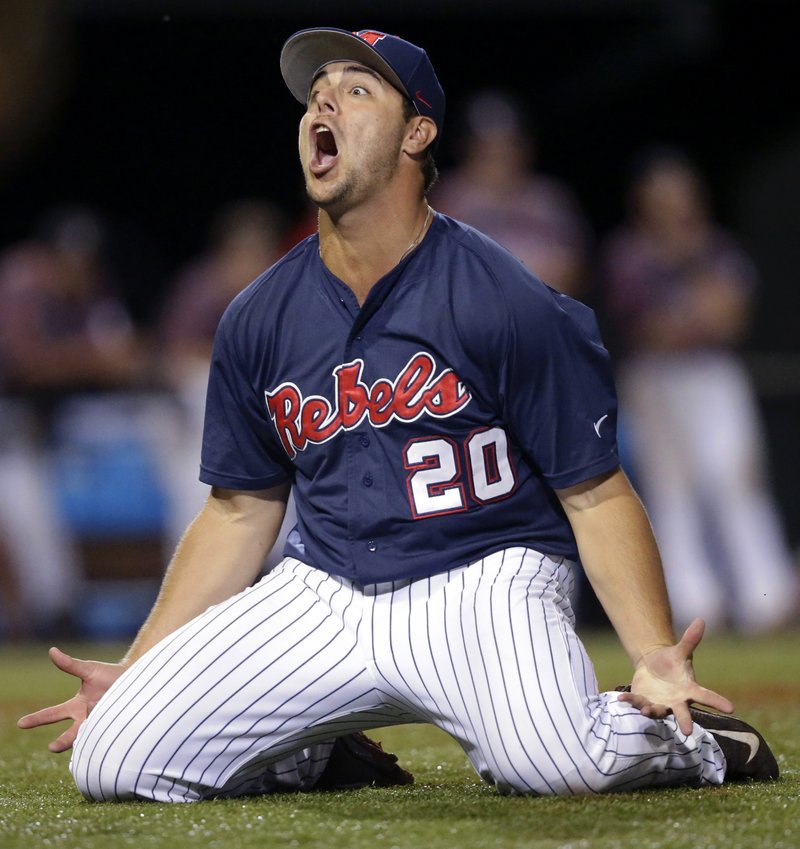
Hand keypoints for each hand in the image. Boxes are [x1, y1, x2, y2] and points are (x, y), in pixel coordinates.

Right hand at [17, 646, 126, 752]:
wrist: (136, 678)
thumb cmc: (110, 675)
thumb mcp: (88, 669)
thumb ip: (70, 664)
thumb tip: (52, 651)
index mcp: (76, 706)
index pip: (53, 714)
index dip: (37, 719)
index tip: (20, 723)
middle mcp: (86, 718)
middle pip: (70, 734)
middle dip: (62, 741)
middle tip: (52, 747)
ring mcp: (100, 723)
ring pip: (89, 732)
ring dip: (91, 725)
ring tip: (94, 713)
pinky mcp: (114, 725)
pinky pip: (107, 731)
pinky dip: (107, 729)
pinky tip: (109, 728)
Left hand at [617, 618, 733, 734]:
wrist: (652, 669)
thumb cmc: (671, 662)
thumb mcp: (680, 651)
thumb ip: (690, 639)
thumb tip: (701, 620)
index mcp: (689, 689)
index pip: (706, 696)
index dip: (718, 702)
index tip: (731, 708)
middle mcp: (676, 701)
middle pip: (683, 713)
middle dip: (685, 722)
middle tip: (688, 732)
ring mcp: (660, 703)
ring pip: (657, 711)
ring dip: (651, 711)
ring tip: (646, 711)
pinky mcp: (644, 701)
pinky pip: (637, 702)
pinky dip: (630, 700)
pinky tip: (621, 697)